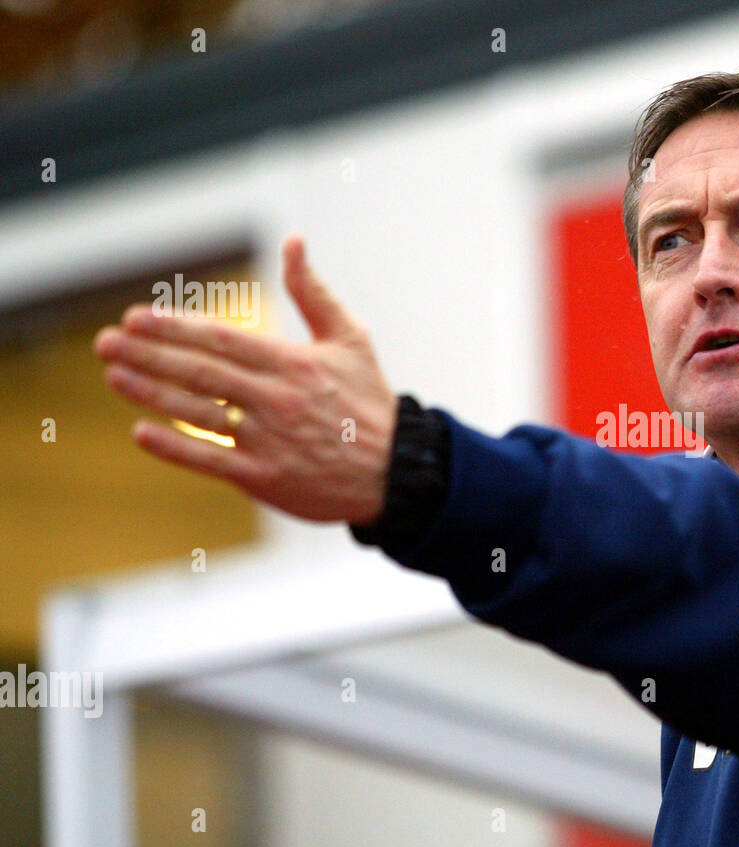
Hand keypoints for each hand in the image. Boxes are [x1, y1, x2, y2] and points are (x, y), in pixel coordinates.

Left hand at [93, 235, 397, 523]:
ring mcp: (268, 441)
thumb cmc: (370, 402)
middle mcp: (276, 400)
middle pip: (200, 373)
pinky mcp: (264, 477)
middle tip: (106, 342)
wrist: (397, 471)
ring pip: (198, 413)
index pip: (222, 340)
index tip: (137, 318)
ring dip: (150, 393)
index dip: (175, 329)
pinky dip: (174, 446)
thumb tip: (293, 242)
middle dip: (148, 355)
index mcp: (294, 364)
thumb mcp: (350, 338)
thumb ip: (313, 292)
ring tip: (114, 375)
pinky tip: (141, 431)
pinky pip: (209, 459)